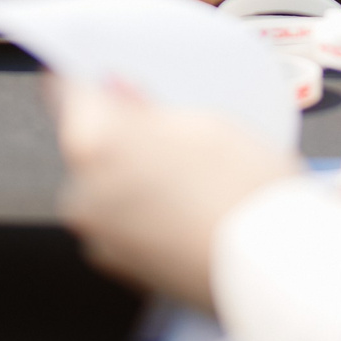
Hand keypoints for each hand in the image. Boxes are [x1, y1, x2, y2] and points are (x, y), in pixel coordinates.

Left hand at [55, 79, 298, 308]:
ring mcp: (97, 235)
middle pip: (87, 139)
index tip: (105, 72)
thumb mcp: (206, 121)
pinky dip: (142, 209)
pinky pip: (119, 219)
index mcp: (95, 143)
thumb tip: (117, 90)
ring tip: (190, 176)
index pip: (63, 87)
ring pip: (103, 182)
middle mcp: (82, 192)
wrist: (276, 269)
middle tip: (171, 130)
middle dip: (120, 130)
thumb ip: (146, 104)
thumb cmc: (247, 193)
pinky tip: (187, 207)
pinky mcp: (117, 267)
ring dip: (131, 172)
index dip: (87, 73)